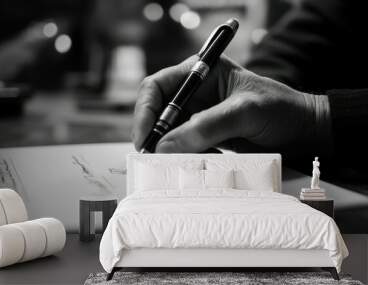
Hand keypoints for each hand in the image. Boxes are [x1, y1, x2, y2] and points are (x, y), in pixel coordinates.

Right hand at [132, 55, 331, 155]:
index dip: (145, 111)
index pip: (157, 87)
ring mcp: (199, 116)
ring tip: (178, 164)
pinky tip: (199, 164)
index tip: (144, 138)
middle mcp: (195, 93)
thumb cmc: (280, 109)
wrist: (303, 130)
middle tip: (154, 159)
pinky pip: (185, 147)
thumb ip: (206, 126)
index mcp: (200, 73)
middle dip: (154, 135)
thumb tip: (165, 146)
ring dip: (169, 150)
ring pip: (170, 133)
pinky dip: (185, 158)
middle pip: (158, 113)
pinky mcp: (206, 135)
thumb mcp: (244, 112)